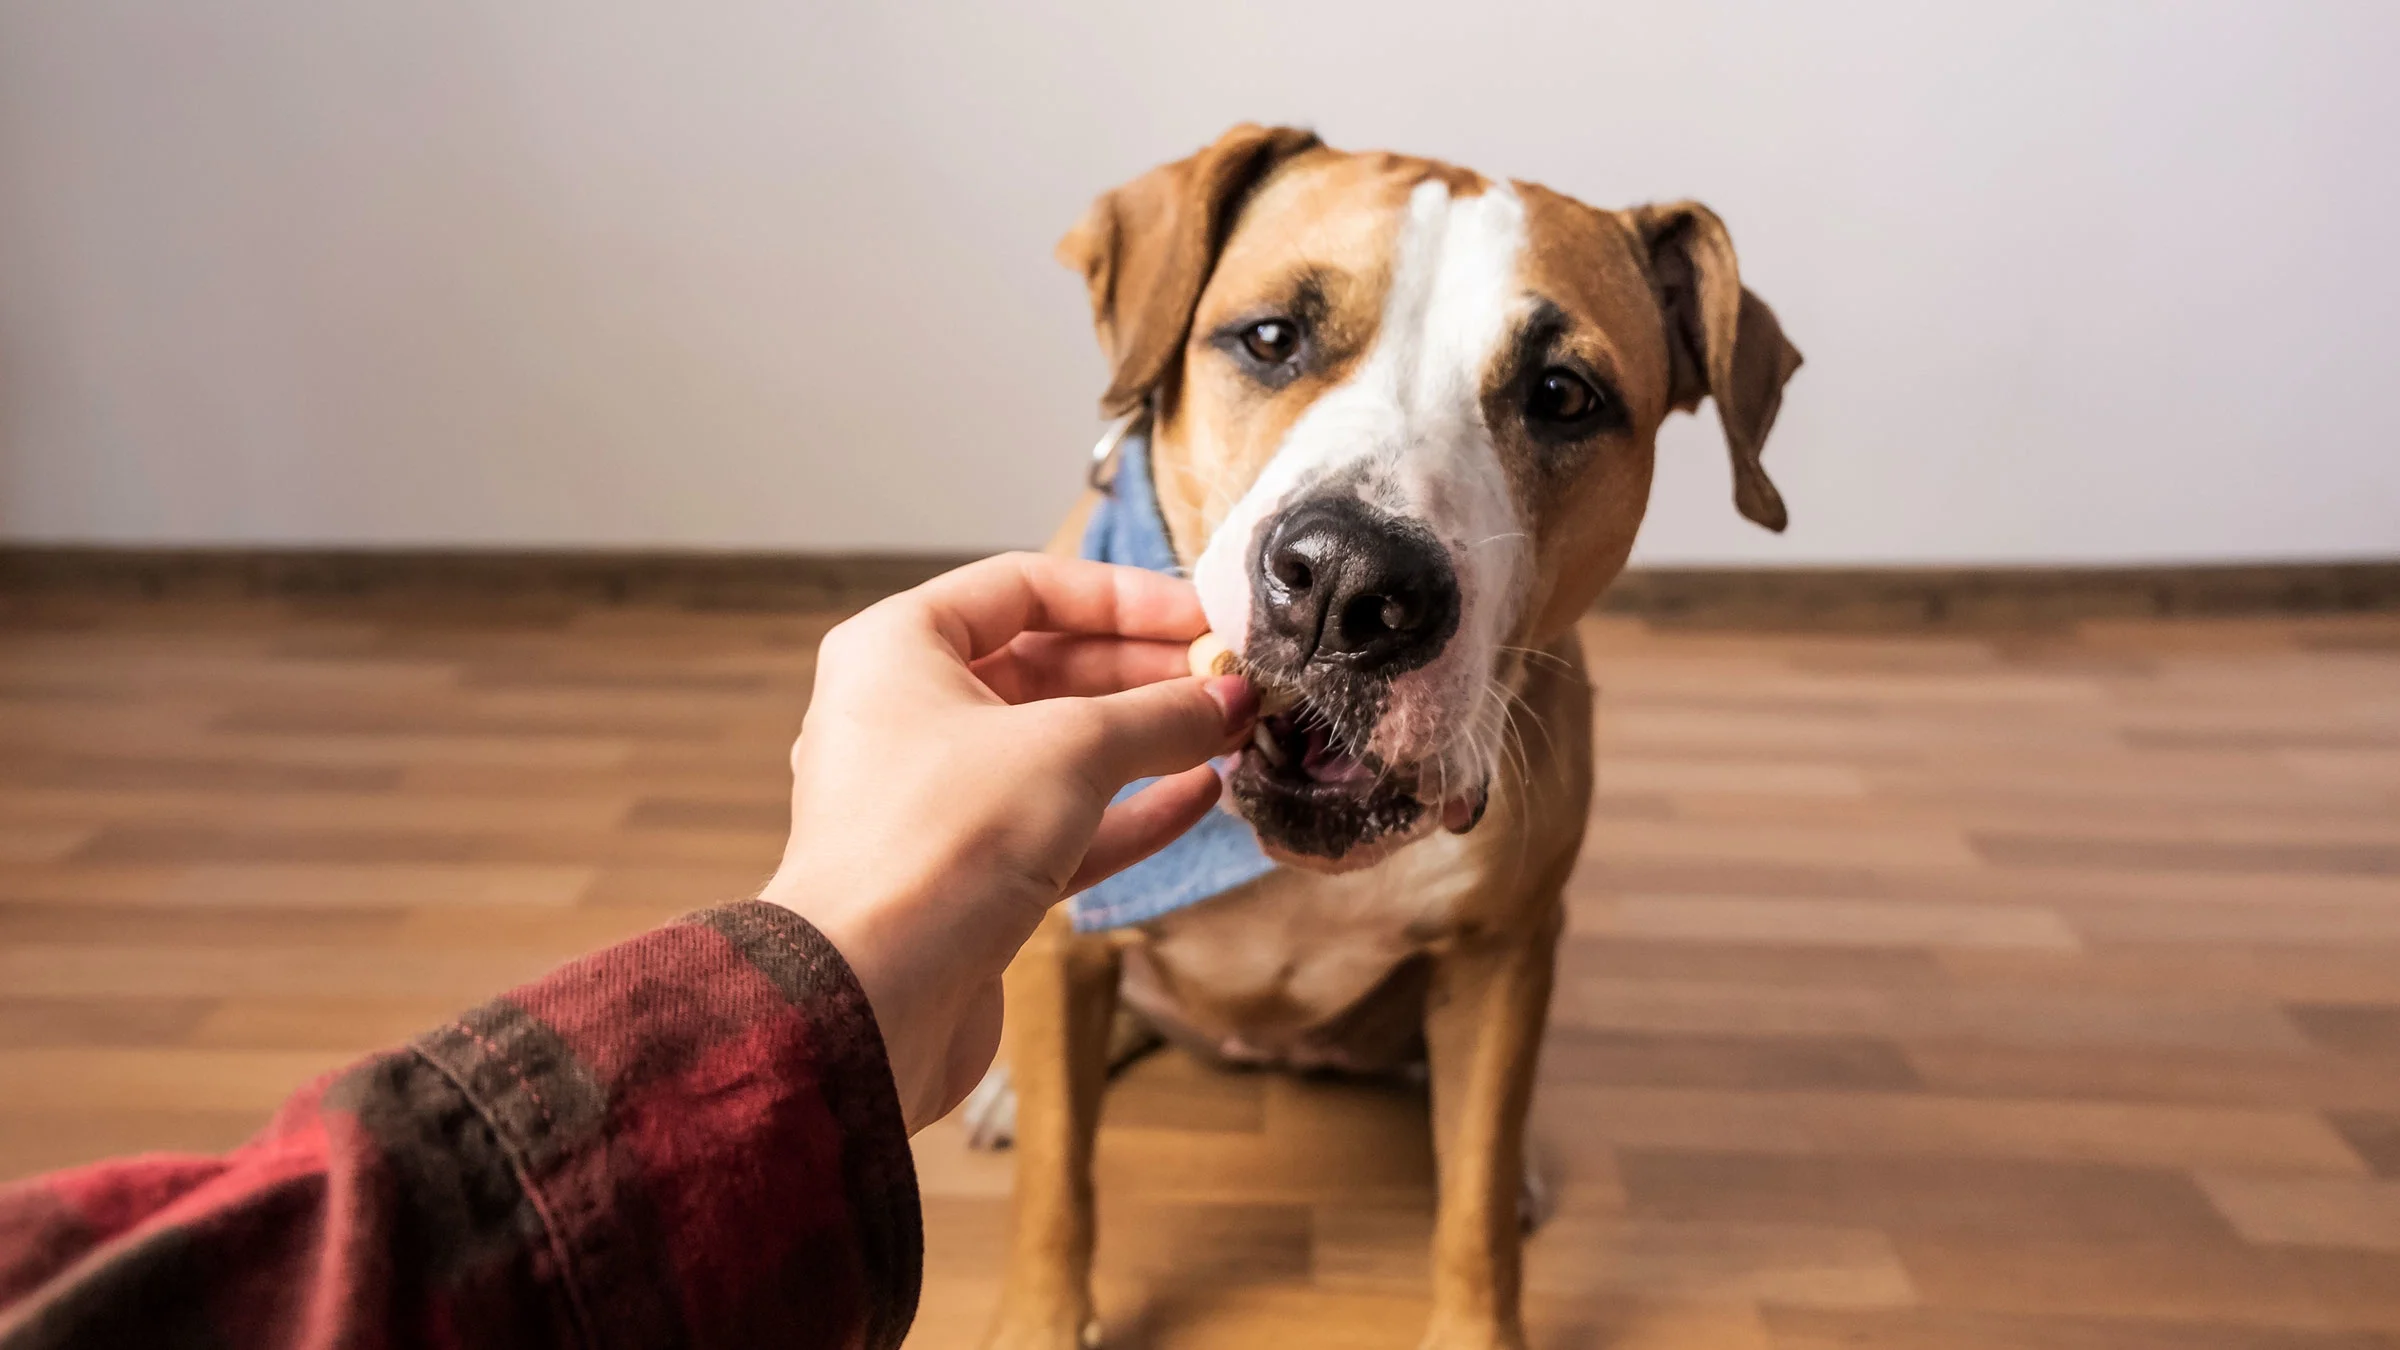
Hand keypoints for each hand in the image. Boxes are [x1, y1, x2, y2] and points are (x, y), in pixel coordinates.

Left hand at [757, 553, 1256, 1131]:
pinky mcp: (965, 877)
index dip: (1122, 598)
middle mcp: (906, 715)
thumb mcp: (1070, 750)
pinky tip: (1200, 797)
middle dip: (1143, 673)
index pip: (1023, 588)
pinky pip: (1059, 823)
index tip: (1203, 619)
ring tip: (1229, 733)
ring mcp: (935, 800)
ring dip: (1145, 742)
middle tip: (1230, 682)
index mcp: (898, 650)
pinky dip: (1126, 809)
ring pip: (1056, 751)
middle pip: (1044, 667)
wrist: (872, 1001)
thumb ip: (1160, 715)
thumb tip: (1231, 697)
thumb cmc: (941, 843)